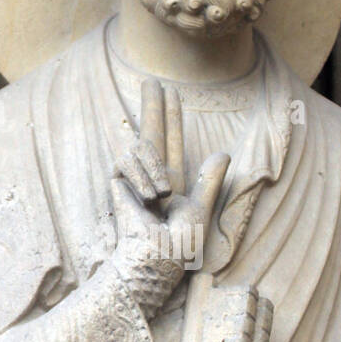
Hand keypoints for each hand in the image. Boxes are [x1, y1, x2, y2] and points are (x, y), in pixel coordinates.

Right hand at [110, 78, 228, 313]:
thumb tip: (222, 152)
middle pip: (152, 133)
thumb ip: (209, 182)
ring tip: (160, 195)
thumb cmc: (176, 248)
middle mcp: (151, 178)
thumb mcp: (199, 212)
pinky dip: (142, 175)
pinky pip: (129, 158)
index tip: (172, 94)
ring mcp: (133, 179)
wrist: (152, 261)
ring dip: (155, 167)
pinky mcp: (117, 182)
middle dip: (153, 106)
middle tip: (152, 80)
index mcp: (172, 184)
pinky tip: (147, 196)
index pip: (172, 144)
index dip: (172, 119)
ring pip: (143, 145)